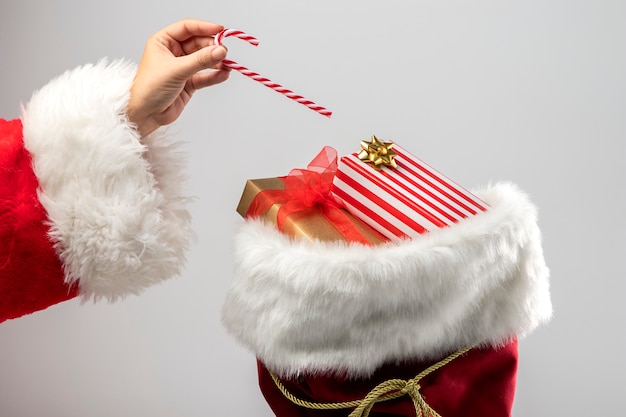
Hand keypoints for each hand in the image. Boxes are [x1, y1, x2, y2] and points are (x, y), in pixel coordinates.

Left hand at [127, 19, 229, 136]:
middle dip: (212, 47)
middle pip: (198, 43)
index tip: (221, 30)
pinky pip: (205, 76)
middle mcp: (173, 53)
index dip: (204, 27)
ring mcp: (182, 68)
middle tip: (224, 52)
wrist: (145, 115)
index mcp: (163, 42)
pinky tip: (224, 75)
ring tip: (227, 65)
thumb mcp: (176, 70)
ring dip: (216, 62)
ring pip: (204, 60)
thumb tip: (220, 51)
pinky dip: (215, 75)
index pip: (187, 28)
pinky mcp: (189, 83)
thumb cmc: (149, 89)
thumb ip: (200, 60)